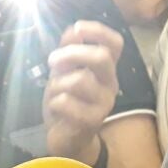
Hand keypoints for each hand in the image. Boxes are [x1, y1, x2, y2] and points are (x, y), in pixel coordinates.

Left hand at [43, 21, 123, 163]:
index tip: (78, 28)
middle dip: (71, 54)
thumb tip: (73, 29)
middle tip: (52, 61)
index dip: (98, 31)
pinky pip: (67, 102)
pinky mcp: (93, 121)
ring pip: (79, 80)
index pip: (115, 43)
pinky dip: (54, 103)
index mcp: (105, 69)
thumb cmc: (67, 103)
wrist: (69, 140)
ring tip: (54, 92)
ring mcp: (104, 103)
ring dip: (57, 84)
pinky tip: (57, 110)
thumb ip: (68, 51)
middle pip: (101, 57)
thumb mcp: (64, 73)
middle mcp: (110, 83)